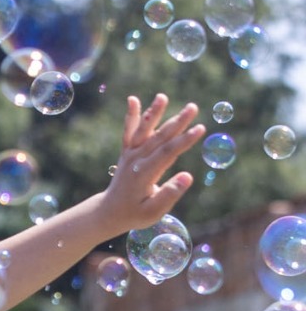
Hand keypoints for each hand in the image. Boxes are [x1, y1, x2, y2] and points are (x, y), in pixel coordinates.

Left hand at [96, 95, 204, 232]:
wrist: (109, 212)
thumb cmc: (134, 214)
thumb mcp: (152, 212)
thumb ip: (169, 194)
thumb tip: (187, 176)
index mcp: (144, 174)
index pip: (167, 154)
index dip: (184, 141)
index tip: (200, 129)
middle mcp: (136, 161)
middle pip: (158, 138)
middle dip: (176, 122)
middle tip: (193, 107)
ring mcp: (130, 155)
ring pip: (143, 131)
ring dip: (153, 114)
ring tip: (162, 97)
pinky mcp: (127, 152)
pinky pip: (128, 132)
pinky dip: (131, 117)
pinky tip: (132, 99)